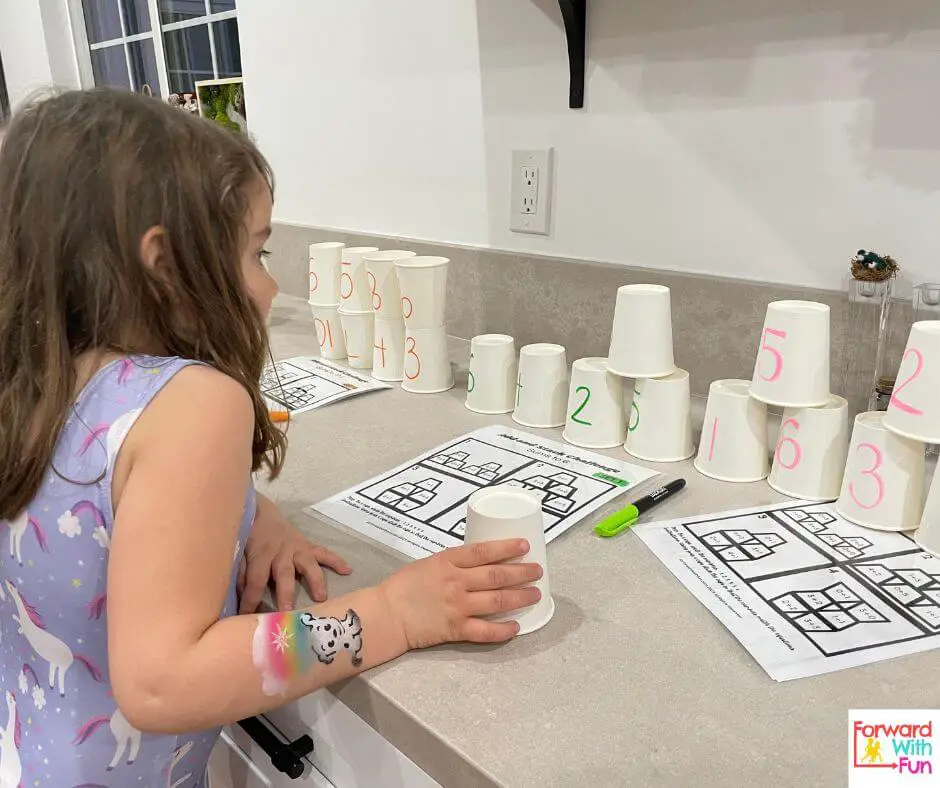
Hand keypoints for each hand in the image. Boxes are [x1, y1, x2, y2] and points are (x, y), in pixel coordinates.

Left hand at [238, 496, 349, 613]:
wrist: (262, 514)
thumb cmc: (250, 538)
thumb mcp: (240, 553)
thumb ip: (241, 573)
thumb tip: (241, 597)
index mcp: (260, 554)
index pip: (255, 580)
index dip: (251, 599)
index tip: (247, 617)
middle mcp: (281, 552)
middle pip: (284, 574)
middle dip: (286, 593)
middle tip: (289, 612)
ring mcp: (297, 548)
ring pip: (307, 564)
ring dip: (315, 580)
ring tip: (321, 597)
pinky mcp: (307, 545)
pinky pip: (324, 552)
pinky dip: (336, 560)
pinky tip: (347, 570)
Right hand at [379, 539, 541, 649]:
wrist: (386, 614)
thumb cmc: (404, 586)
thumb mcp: (428, 563)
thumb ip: (453, 564)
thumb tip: (480, 562)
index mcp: (447, 561)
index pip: (483, 551)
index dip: (507, 547)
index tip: (525, 546)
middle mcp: (456, 582)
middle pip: (496, 575)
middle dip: (522, 573)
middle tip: (538, 571)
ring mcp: (457, 607)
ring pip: (497, 601)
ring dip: (520, 597)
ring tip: (535, 594)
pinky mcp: (455, 629)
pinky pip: (485, 631)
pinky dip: (503, 630)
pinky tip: (516, 627)